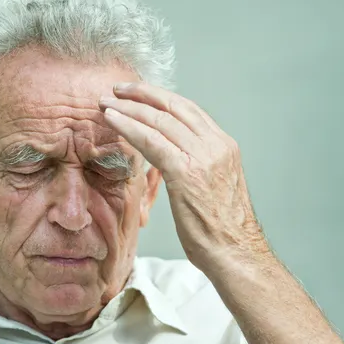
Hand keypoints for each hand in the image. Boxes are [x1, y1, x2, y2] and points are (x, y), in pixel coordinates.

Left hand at [99, 83, 270, 272]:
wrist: (236, 254)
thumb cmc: (220, 230)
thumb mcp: (211, 187)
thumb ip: (193, 166)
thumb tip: (168, 159)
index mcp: (223, 146)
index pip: (188, 110)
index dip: (160, 98)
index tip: (138, 94)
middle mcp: (216, 144)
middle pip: (174, 106)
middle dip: (142, 93)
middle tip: (117, 89)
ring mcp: (203, 156)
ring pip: (160, 119)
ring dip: (129, 107)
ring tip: (106, 102)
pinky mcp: (187, 171)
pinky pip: (151, 141)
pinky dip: (128, 127)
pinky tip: (112, 120)